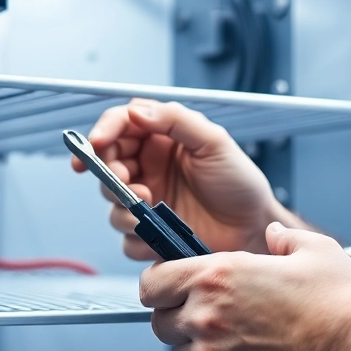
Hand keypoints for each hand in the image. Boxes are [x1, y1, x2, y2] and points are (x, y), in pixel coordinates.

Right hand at [72, 99, 290, 257]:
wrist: (253, 227)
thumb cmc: (239, 181)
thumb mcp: (214, 141)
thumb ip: (175, 120)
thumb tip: (135, 111)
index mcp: (160, 138)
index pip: (119, 125)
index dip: (102, 131)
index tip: (96, 144)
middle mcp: (148, 167)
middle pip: (106, 164)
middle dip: (110, 175)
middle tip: (126, 183)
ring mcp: (147, 200)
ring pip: (112, 203)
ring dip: (123, 209)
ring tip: (149, 211)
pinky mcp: (150, 233)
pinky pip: (127, 238)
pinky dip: (137, 239)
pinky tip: (158, 237)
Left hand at [140, 223, 350, 350]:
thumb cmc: (339, 303)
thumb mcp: (314, 249)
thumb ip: (284, 237)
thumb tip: (273, 233)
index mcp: (217, 277)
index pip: (152, 283)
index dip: (160, 283)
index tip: (172, 283)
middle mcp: (207, 317)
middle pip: (161, 322)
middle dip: (177, 315)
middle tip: (206, 310)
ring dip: (198, 344)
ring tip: (233, 334)